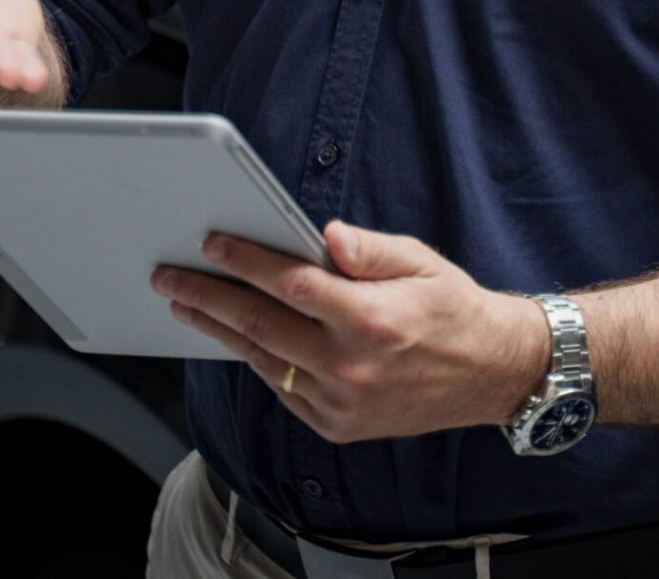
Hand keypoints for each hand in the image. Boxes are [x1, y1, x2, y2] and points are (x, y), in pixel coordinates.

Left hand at [154, 221, 549, 443]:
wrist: (489, 373)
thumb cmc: (453, 308)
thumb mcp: (421, 263)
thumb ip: (369, 249)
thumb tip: (325, 235)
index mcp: (371, 317)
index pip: (291, 284)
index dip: (246, 261)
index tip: (213, 243)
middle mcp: (350, 364)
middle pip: (260, 324)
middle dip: (208, 296)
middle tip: (170, 277)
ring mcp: (339, 400)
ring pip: (263, 359)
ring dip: (218, 331)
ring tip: (187, 305)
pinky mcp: (335, 424)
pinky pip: (281, 388)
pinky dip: (255, 359)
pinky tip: (236, 337)